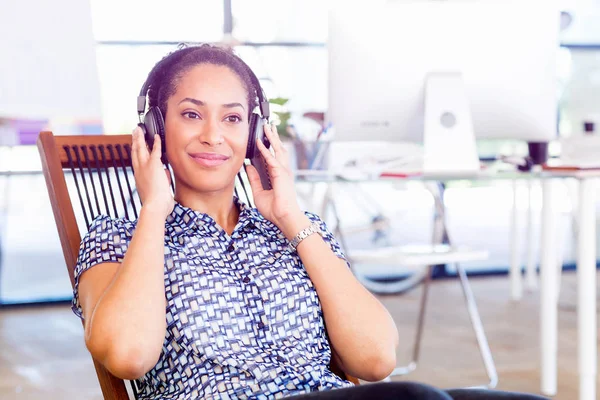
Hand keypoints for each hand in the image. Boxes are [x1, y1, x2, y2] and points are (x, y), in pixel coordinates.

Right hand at [131, 126, 173, 218]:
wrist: (154, 206)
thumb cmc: (157, 205)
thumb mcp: (158, 192)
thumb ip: (162, 181)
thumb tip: (165, 174)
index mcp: (139, 178)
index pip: (136, 162)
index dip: (135, 153)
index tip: (135, 146)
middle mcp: (139, 171)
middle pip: (135, 152)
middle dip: (134, 141)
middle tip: (134, 132)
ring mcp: (145, 167)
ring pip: (141, 148)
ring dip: (140, 138)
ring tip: (138, 130)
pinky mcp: (154, 165)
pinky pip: (155, 150)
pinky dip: (156, 142)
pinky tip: (157, 136)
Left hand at [246, 123, 307, 237]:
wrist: (283, 217)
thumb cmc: (274, 209)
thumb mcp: (258, 192)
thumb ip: (254, 178)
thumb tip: (248, 166)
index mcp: (278, 175)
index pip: (273, 157)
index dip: (269, 146)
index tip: (264, 138)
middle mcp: (282, 171)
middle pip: (278, 150)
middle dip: (274, 137)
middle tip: (269, 126)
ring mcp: (283, 172)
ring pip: (278, 150)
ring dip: (272, 138)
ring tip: (268, 127)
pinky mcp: (281, 174)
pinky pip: (272, 159)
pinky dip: (265, 150)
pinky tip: (260, 143)